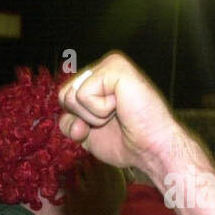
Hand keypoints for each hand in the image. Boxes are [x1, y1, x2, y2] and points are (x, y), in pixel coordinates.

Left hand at [56, 53, 199, 180]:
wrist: (151, 149)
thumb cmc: (125, 141)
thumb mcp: (86, 135)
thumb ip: (68, 123)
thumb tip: (68, 115)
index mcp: (97, 81)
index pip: (63, 98)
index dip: (75, 121)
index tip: (102, 127)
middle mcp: (103, 68)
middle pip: (64, 95)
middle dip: (82, 118)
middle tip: (112, 120)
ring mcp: (110, 65)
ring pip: (71, 95)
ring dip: (93, 115)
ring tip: (118, 113)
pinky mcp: (116, 67)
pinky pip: (83, 94)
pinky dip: (99, 110)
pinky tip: (121, 107)